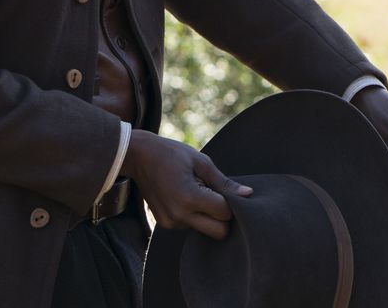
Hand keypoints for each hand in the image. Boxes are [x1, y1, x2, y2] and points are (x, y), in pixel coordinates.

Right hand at [121, 129, 250, 239]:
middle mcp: (179, 215)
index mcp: (190, 197)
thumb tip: (248, 194)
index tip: (230, 192)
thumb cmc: (172, 154)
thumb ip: (224, 183)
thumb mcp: (202, 162)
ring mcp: (170, 222)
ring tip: (199, 192)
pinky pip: (190, 226)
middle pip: (217, 232)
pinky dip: (195, 216)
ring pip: (204, 230)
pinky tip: (188, 197)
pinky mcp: (165, 224)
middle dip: (224, 218)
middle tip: (220, 198)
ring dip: (208, 216)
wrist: (139, 157)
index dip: (233, 204)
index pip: (224, 214)